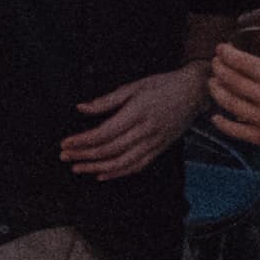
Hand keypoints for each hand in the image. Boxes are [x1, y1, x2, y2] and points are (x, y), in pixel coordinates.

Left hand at [60, 64, 199, 181]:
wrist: (195, 92)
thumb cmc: (163, 85)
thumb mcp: (133, 86)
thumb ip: (106, 100)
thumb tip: (81, 108)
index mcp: (137, 113)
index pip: (104, 133)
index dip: (82, 141)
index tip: (65, 143)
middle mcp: (146, 131)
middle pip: (109, 150)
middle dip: (83, 156)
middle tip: (64, 156)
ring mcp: (155, 142)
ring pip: (122, 162)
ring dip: (97, 168)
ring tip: (78, 168)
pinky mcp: (161, 148)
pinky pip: (138, 165)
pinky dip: (119, 173)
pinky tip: (102, 174)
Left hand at [203, 25, 259, 160]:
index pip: (250, 65)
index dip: (231, 56)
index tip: (221, 49)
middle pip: (237, 83)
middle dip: (220, 70)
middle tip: (215, 64)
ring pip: (234, 106)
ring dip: (218, 92)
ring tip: (212, 83)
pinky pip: (240, 132)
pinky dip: (224, 124)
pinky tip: (216, 116)